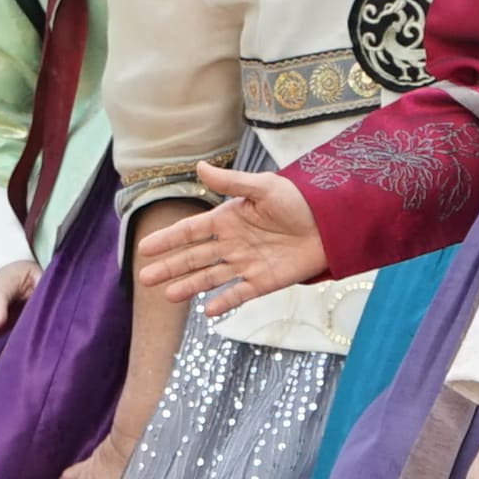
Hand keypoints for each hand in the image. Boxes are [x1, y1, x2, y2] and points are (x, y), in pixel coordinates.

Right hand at [131, 167, 323, 317]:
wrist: (334, 223)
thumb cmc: (300, 199)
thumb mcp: (264, 186)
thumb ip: (231, 182)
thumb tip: (198, 167)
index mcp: (229, 219)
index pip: (191, 231)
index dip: (169, 239)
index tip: (144, 247)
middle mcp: (233, 243)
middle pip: (195, 257)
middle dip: (170, 266)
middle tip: (145, 277)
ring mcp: (247, 264)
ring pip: (211, 277)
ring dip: (190, 286)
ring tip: (168, 295)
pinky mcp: (264, 281)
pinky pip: (239, 294)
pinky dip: (224, 302)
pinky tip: (207, 311)